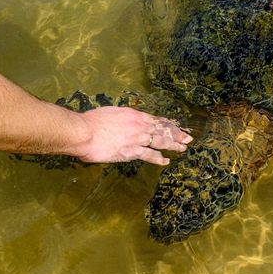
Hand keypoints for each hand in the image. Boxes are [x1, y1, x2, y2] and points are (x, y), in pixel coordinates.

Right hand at [75, 106, 192, 165]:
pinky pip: (149, 155)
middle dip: (176, 133)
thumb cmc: (92, 122)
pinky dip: (159, 158)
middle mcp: (139, 125)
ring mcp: (137, 138)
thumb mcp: (110, 113)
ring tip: (183, 148)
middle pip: (162, 129)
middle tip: (188, 137)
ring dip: (173, 145)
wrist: (84, 132)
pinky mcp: (131, 151)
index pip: (155, 119)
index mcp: (133, 115)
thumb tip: (120, 123)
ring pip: (160, 141)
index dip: (166, 123)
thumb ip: (119, 118)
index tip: (174, 126)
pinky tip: (166, 160)